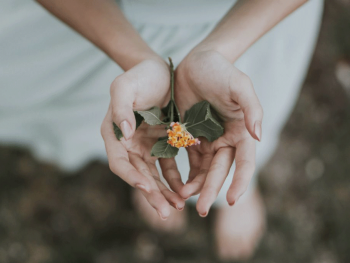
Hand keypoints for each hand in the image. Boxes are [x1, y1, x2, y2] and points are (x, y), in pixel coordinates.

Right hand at [101, 57, 184, 219]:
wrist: (160, 70)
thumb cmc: (140, 76)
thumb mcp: (125, 86)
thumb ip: (120, 107)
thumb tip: (124, 134)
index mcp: (114, 134)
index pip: (119, 162)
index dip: (131, 177)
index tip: (147, 188)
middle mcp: (128, 144)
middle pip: (138, 176)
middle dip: (152, 194)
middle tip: (167, 212)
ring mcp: (145, 146)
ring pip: (154, 176)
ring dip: (165, 192)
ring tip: (179, 206)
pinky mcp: (162, 144)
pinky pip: (168, 166)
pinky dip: (176, 179)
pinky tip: (186, 189)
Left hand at [175, 50, 262, 215]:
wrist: (196, 62)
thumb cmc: (221, 71)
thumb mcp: (239, 85)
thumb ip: (252, 109)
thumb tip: (259, 137)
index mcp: (241, 131)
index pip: (244, 162)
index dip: (240, 182)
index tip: (232, 201)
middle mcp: (226, 139)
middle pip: (220, 170)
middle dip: (211, 190)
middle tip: (201, 210)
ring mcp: (207, 139)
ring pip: (203, 169)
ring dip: (195, 185)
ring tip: (184, 199)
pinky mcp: (189, 136)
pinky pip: (187, 159)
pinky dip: (183, 173)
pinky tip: (176, 185)